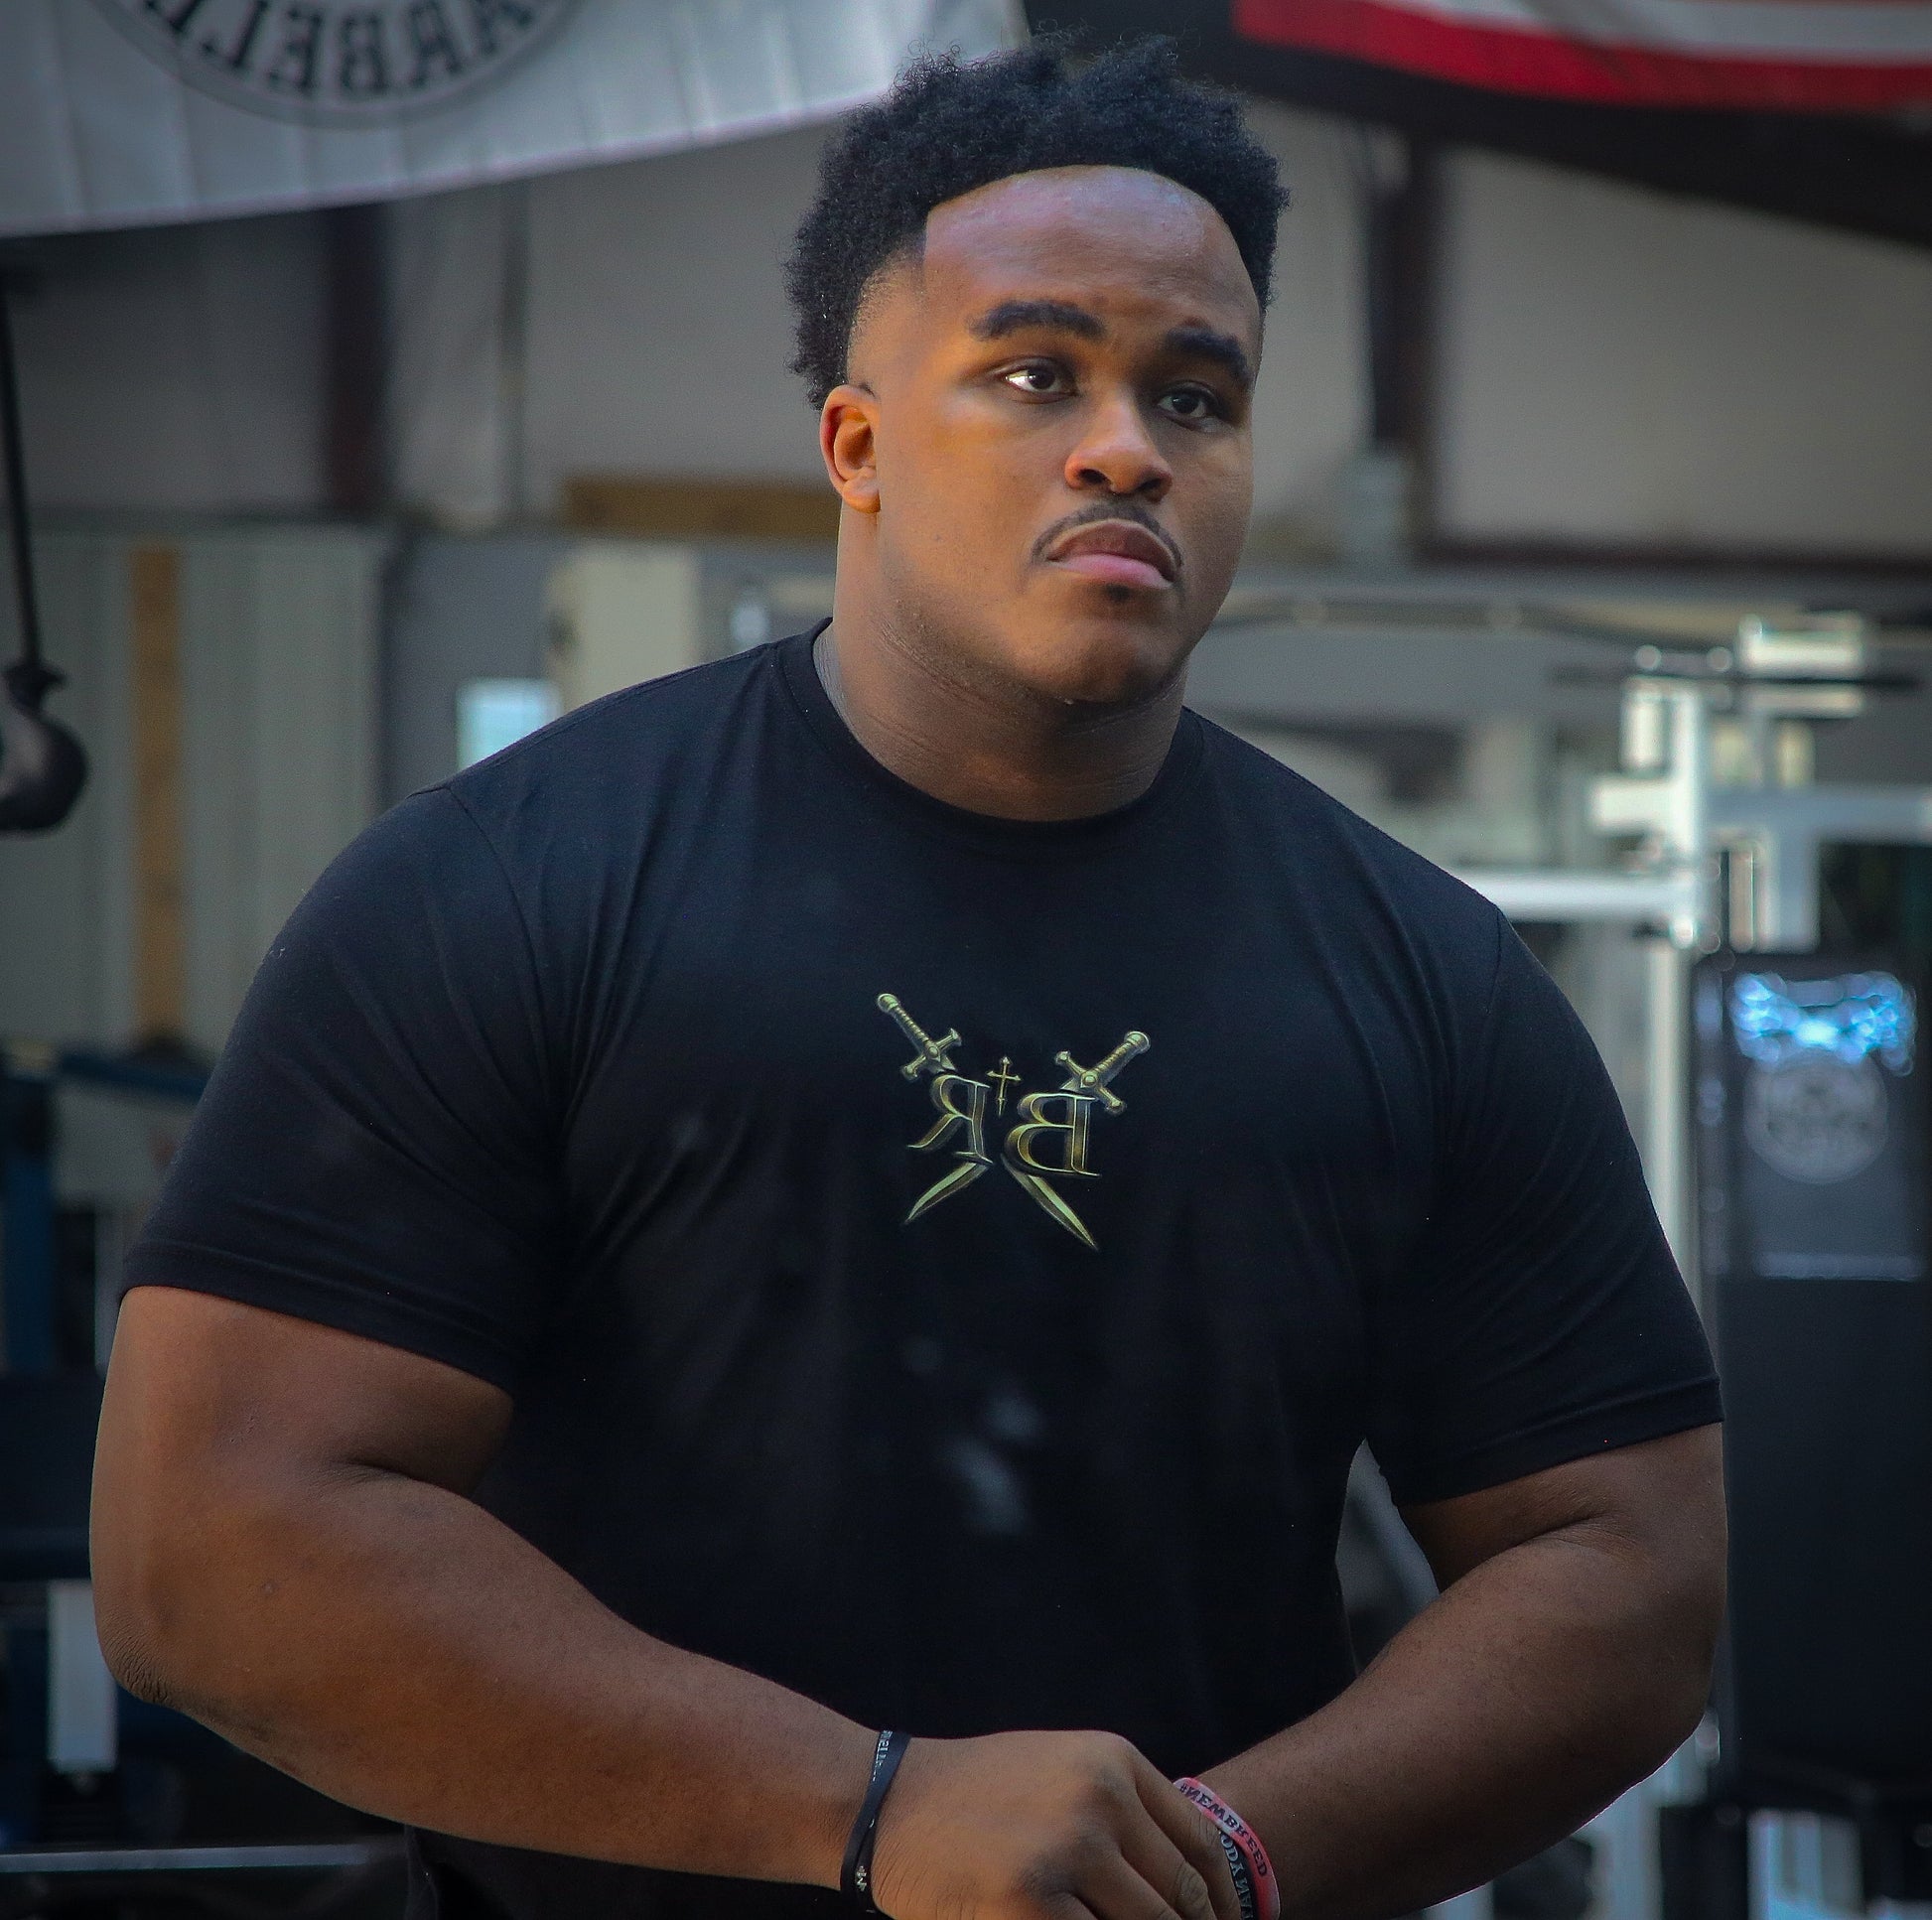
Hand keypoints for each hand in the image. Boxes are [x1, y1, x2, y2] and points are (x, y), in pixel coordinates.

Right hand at [868, 1729, 1243, 1919]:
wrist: (888, 1801)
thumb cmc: (978, 1795)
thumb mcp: (1061, 1770)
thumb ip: (1123, 1810)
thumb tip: (1194, 1889)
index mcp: (1114, 1762)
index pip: (1201, 1848)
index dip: (1224, 1905)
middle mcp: (1100, 1799)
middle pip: (1182, 1900)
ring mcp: (1068, 1850)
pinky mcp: (1031, 1901)